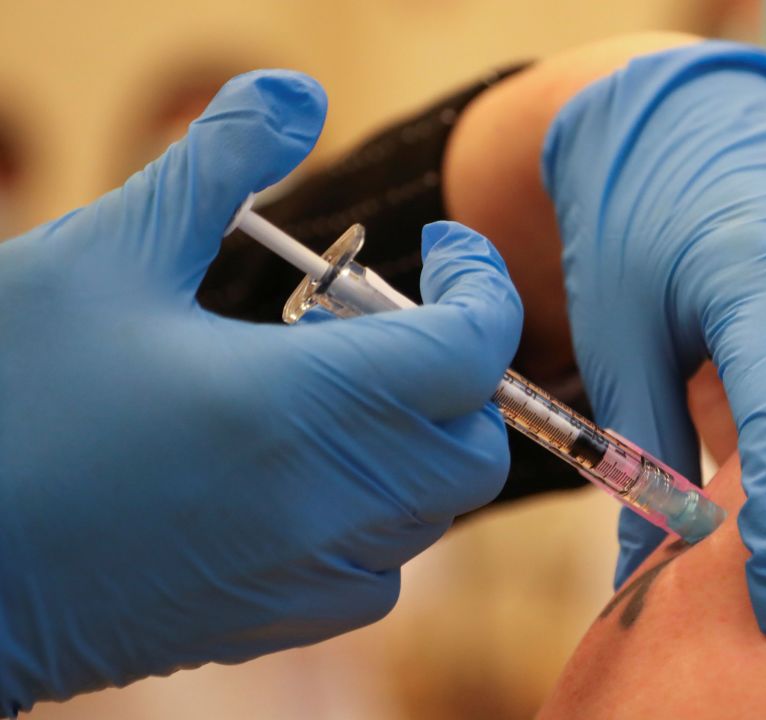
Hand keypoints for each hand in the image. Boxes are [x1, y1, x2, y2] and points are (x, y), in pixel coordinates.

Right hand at [0, 71, 520, 712]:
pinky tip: (296, 473)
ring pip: (432, 508)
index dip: (483, 283)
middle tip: (373, 322)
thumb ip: (217, 164)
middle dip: (456, 370)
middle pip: (475, 441)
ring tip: (323, 389)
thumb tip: (298, 93)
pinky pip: (378, 573)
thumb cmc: (6, 404)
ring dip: (414, 439)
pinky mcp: (270, 624)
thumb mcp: (105, 255)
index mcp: (305, 404)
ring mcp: (305, 577)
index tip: (442, 247)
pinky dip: (374, 515)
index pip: (475, 349)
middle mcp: (329, 504)